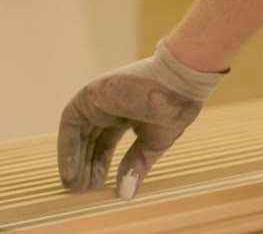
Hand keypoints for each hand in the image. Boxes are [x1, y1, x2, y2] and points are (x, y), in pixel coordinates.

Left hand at [57, 40, 226, 199]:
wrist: (178, 83)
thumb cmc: (174, 109)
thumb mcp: (155, 143)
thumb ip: (138, 164)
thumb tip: (126, 194)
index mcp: (128, 115)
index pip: (106, 142)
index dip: (101, 164)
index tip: (98, 186)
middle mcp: (110, 107)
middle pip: (91, 140)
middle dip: (87, 165)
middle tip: (83, 190)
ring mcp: (99, 100)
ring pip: (79, 133)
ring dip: (75, 159)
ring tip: (75, 186)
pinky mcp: (91, 95)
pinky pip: (71, 123)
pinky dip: (68, 147)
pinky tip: (71, 170)